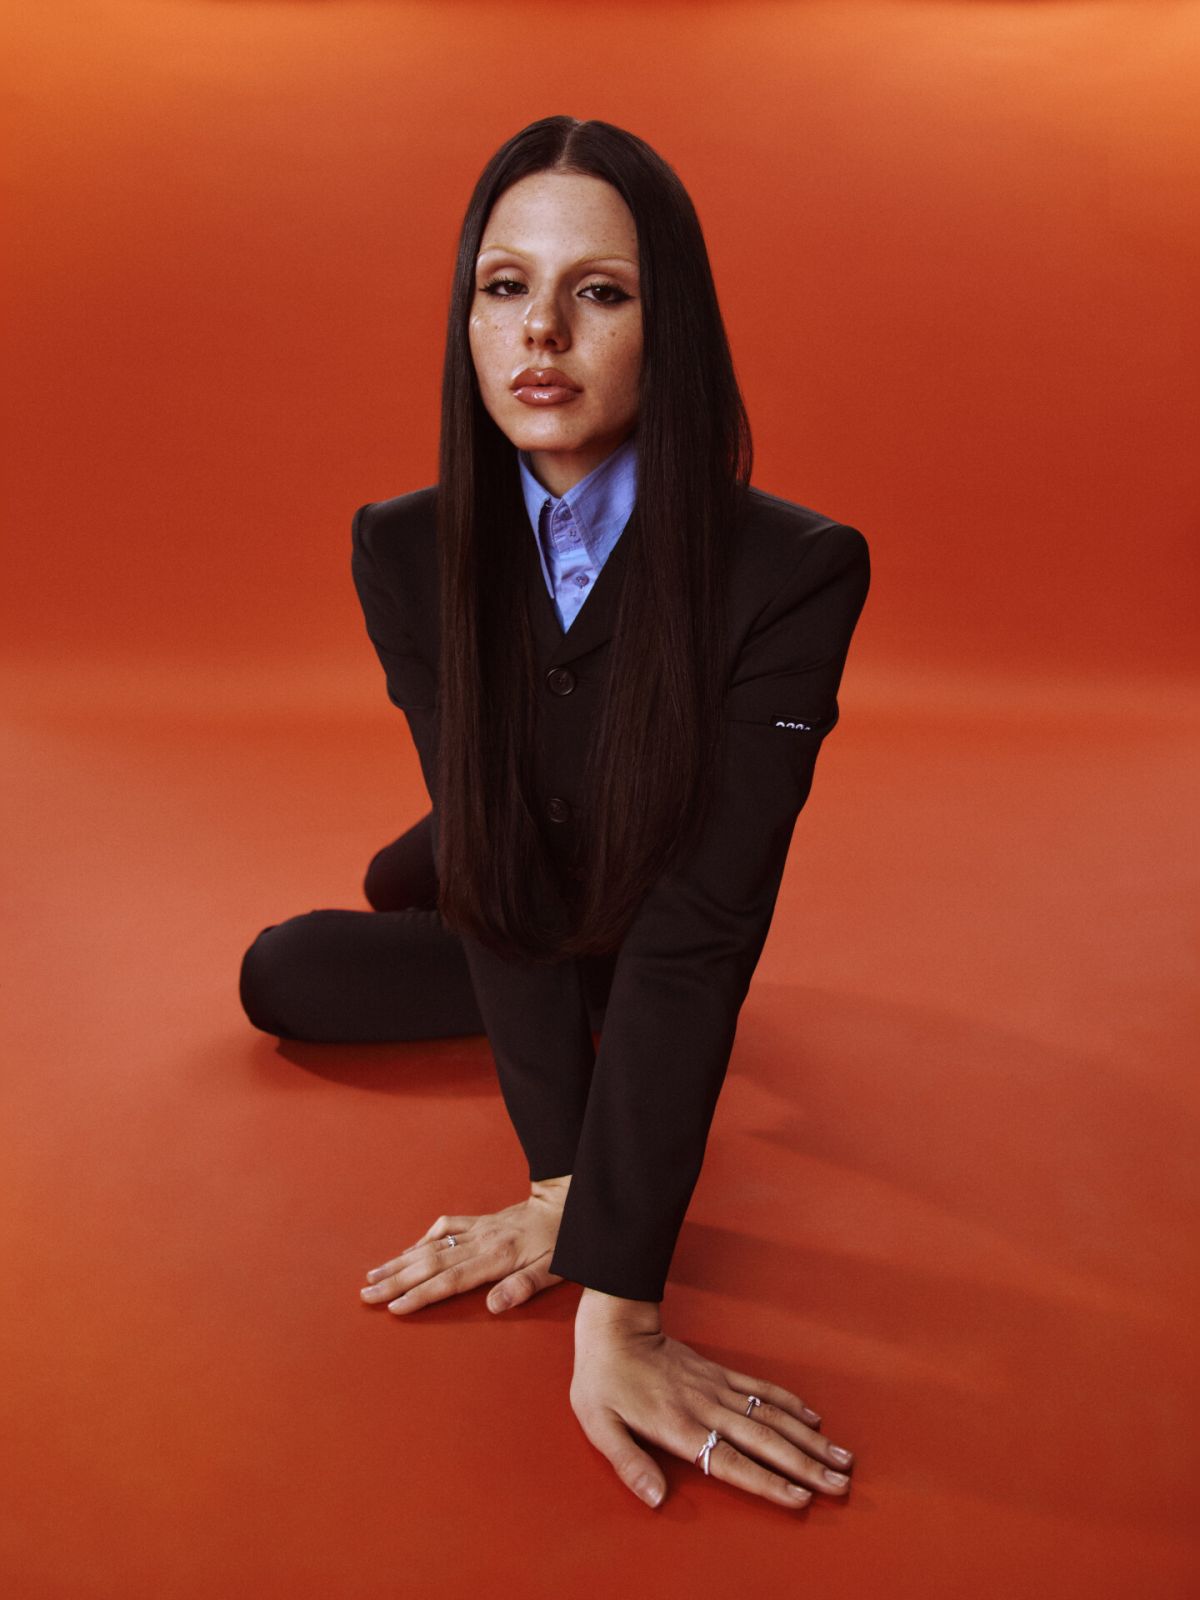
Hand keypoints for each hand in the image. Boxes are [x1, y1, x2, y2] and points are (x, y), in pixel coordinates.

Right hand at [359, 1176, 570, 1315]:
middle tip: (366, 1293)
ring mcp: (477, 1229)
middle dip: (396, 1280)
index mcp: (497, 1257)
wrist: (566, 1202)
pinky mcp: (479, 1221)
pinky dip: (422, 1240)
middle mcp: (481, 1241)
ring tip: (373, 1274)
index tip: (394, 1307)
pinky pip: (444, 1228)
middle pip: (431, 1263)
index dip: (420, 1295)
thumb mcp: (554, 1269)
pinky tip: (408, 1251)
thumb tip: (493, 1307)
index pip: (450, 1281)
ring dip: (400, 1261)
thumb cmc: (562, 1242)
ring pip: (431, 1245)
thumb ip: (524, 1287)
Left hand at [570, 1292, 854, 1509]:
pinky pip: (760, 1388)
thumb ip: (628, 1464)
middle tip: (842, 1484)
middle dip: (806, 1465)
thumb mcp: (599, 1426)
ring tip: (843, 1457)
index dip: (767, 1481)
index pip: (731, 1461)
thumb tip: (656, 1500)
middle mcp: (706, 1407)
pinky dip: (789, 1402)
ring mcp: (716, 1387)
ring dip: (809, 1438)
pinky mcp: (719, 1372)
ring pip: (771, 1415)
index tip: (800, 1497)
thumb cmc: (602, 1380)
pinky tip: (813, 1418)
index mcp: (678, 1426)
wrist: (613, 1325)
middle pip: (764, 1441)